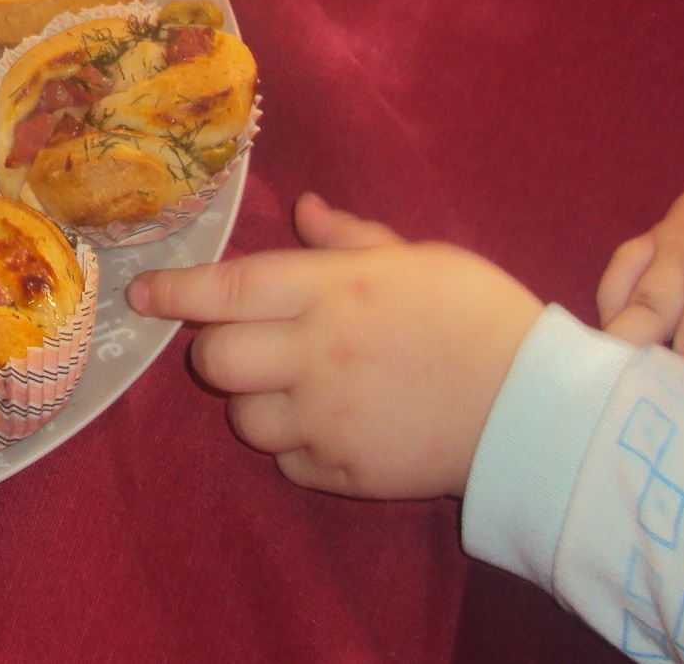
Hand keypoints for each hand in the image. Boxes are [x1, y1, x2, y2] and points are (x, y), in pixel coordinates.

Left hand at [127, 194, 543, 498]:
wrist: (540, 408)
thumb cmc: (479, 315)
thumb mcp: (419, 257)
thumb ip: (350, 239)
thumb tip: (303, 209)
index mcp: (332, 292)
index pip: (226, 290)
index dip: (175, 292)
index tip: (143, 295)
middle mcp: (317, 355)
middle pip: (215, 361)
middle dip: (217, 350)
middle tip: (248, 343)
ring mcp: (328, 420)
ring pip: (244, 418)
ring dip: (258, 402)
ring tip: (300, 388)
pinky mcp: (347, 473)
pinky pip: (288, 462)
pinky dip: (298, 445)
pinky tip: (333, 425)